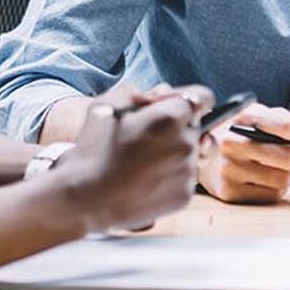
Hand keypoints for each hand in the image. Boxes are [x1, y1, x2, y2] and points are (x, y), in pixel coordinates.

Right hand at [51, 97, 199, 232]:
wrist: (86, 198)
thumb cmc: (93, 149)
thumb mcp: (105, 106)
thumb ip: (137, 91)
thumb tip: (160, 94)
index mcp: (170, 117)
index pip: (203, 97)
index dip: (186, 99)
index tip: (174, 106)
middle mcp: (186, 143)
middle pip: (194, 126)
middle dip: (176, 127)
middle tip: (146, 137)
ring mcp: (188, 171)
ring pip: (190, 153)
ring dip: (173, 152)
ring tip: (141, 162)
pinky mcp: (185, 195)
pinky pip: (185, 178)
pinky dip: (171, 177)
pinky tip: (145, 179)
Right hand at [198, 104, 289, 202]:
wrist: (202, 152)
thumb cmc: (241, 133)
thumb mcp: (263, 117)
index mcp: (243, 116)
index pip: (284, 125)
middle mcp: (233, 142)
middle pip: (288, 158)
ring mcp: (229, 169)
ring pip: (284, 180)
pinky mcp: (229, 192)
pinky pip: (271, 195)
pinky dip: (280, 188)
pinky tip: (272, 178)